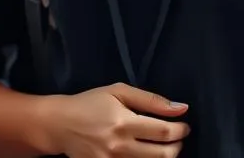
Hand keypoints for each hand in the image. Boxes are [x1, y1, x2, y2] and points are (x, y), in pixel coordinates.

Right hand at [46, 83, 189, 156]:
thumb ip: (149, 99)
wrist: (60, 124)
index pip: (164, 132)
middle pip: (164, 154)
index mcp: (123, 122)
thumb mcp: (116, 92)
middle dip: (177, 146)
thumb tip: (181, 107)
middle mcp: (121, 146)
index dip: (180, 130)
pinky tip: (146, 153)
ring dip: (166, 156)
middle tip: (177, 138)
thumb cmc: (89, 103)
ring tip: (163, 146)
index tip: (184, 126)